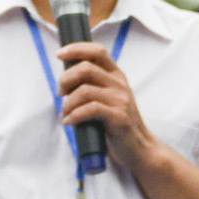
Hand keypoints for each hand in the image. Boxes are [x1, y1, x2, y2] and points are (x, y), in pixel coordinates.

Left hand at [56, 39, 157, 170]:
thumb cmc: (117, 124)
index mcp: (116, 76)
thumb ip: (93, 86)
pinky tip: (70, 122)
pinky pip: (90, 109)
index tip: (59, 55)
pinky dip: (74, 115)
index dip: (76, 49)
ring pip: (84, 90)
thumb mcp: (109, 99)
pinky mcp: (118, 117)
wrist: (139, 149)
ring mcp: (120, 99)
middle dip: (65, 79)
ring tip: (66, 113)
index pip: (97, 51)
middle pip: (85, 68)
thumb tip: (65, 80)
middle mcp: (120, 84)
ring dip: (68, 103)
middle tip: (60, 93)